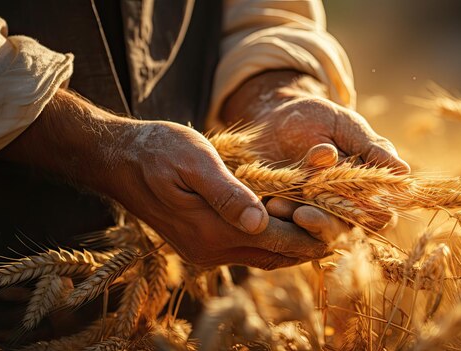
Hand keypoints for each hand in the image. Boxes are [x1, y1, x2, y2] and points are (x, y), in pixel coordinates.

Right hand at [0, 89, 327, 269]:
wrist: (119, 161)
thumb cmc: (158, 150)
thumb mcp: (194, 160)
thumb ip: (228, 193)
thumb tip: (262, 221)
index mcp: (212, 231)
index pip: (280, 242)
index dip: (313, 229)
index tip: (341, 213)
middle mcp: (211, 251)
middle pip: (279, 256)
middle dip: (311, 239)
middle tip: (340, 216)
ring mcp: (206, 251)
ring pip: (267, 256)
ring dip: (294, 239)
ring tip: (320, 214)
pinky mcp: (202, 245)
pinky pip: (250, 249)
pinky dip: (274, 237)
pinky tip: (286, 216)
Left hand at [222, 71, 409, 236]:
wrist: (273, 116)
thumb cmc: (318, 119)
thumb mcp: (346, 127)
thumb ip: (372, 149)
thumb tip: (403, 172)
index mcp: (367, 190)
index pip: (380, 214)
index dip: (371, 214)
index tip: (358, 205)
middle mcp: (341, 209)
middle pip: (342, 230)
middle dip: (322, 224)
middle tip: (303, 215)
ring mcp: (312, 215)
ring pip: (310, 232)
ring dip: (295, 222)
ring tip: (277, 206)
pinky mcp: (284, 216)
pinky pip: (283, 226)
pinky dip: (277, 217)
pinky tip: (267, 204)